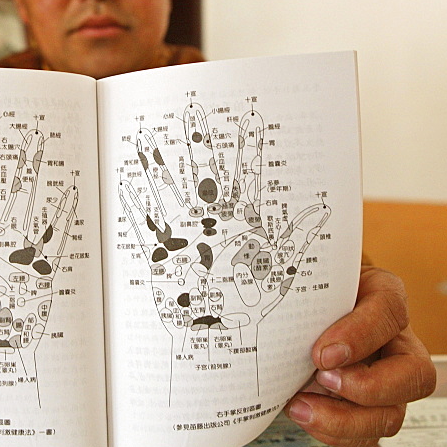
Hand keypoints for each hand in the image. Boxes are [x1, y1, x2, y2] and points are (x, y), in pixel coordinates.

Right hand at [120, 104, 329, 349]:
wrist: (225, 340)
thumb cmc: (256, 306)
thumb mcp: (285, 272)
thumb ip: (300, 239)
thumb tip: (324, 209)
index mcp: (242, 220)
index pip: (246, 175)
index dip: (248, 145)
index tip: (251, 115)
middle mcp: (211, 221)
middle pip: (204, 172)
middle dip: (199, 140)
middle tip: (193, 107)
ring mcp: (185, 235)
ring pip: (170, 191)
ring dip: (158, 164)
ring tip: (147, 134)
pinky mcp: (163, 254)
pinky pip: (145, 225)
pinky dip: (133, 205)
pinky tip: (122, 183)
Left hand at [284, 265, 435, 446]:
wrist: (309, 308)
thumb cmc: (316, 292)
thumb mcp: (314, 280)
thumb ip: (308, 290)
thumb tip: (288, 314)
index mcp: (385, 297)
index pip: (390, 310)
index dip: (361, 335)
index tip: (323, 352)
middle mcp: (397, 343)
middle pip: (416, 375)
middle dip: (368, 387)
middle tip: (322, 379)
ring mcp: (390, 381)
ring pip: (392, 415)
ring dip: (345, 420)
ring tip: (301, 406)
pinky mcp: (371, 409)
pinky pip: (366, 435)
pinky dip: (333, 432)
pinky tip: (305, 415)